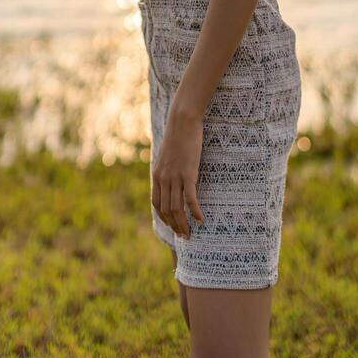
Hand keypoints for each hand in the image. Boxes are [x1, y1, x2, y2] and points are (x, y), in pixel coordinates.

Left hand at [152, 103, 205, 239]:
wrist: (182, 121)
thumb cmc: (177, 135)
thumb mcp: (167, 154)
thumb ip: (167, 167)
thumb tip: (171, 175)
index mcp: (157, 174)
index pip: (157, 203)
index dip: (163, 217)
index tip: (171, 226)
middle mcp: (164, 178)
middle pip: (167, 210)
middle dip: (174, 226)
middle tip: (184, 236)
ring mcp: (175, 177)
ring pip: (177, 208)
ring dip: (183, 224)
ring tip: (190, 234)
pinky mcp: (188, 174)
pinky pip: (190, 199)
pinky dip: (194, 212)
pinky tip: (200, 220)